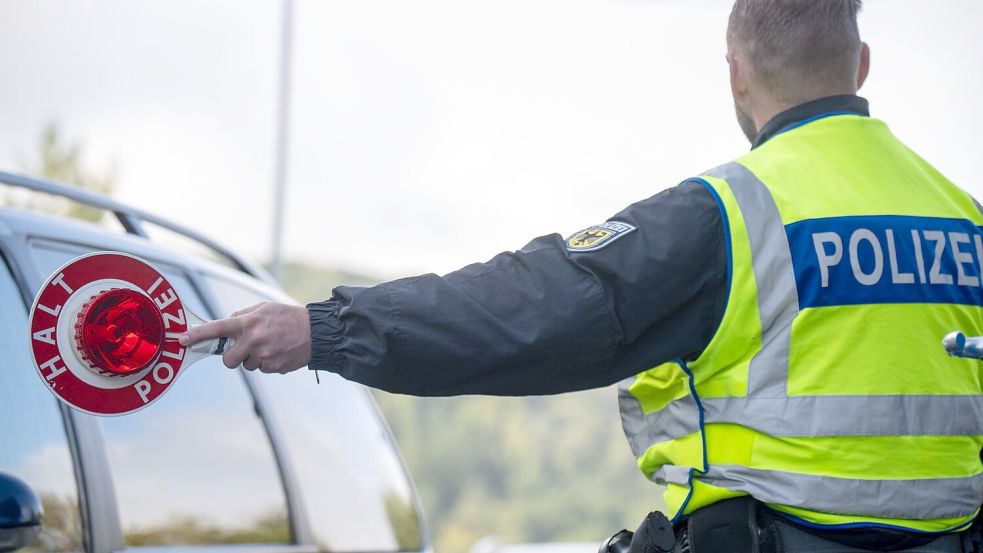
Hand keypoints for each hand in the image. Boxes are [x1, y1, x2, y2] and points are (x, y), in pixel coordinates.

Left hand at [178, 302, 312, 373]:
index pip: (217, 328)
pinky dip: (268, 363)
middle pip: (228, 360)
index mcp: (249, 322)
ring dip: (254, 359)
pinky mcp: (273, 367)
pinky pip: (261, 369)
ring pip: (246, 365)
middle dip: (234, 357)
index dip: (198, 335)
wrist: (316, 332)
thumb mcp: (264, 308)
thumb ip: (242, 316)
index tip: (181, 340)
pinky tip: (279, 353)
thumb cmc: (288, 317)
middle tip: (247, 348)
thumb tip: (224, 326)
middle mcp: (254, 339)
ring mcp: (263, 355)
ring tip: (272, 346)